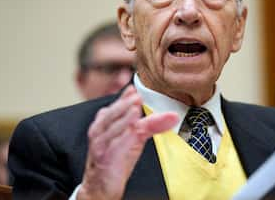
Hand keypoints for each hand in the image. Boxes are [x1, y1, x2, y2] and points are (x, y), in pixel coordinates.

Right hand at [77, 85, 177, 199]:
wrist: (101, 185)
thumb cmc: (117, 156)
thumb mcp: (136, 137)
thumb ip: (152, 124)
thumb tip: (174, 116)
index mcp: (106, 121)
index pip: (116, 105)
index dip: (125, 97)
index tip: (134, 89)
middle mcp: (100, 130)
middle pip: (111, 114)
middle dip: (123, 105)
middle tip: (136, 97)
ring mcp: (100, 145)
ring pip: (110, 129)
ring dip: (122, 119)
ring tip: (134, 110)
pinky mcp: (104, 159)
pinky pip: (113, 147)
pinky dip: (122, 139)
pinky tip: (132, 132)